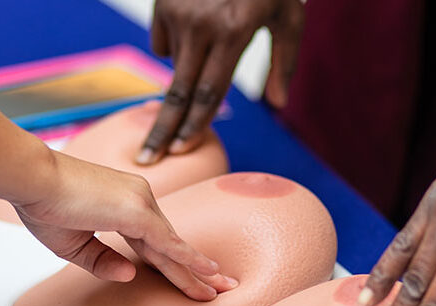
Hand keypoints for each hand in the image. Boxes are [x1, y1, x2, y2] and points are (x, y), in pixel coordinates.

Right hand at [12, 150, 237, 300]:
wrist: (31, 178)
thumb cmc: (42, 203)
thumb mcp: (73, 244)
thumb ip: (103, 261)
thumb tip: (131, 275)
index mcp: (123, 204)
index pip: (154, 240)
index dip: (172, 261)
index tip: (190, 276)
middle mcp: (138, 198)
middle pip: (170, 244)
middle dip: (194, 268)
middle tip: (219, 286)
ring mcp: (141, 202)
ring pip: (173, 247)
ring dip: (196, 271)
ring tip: (219, 290)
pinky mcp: (137, 212)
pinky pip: (169, 243)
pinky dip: (190, 259)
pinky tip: (208, 272)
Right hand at [136, 0, 302, 163]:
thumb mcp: (288, 16)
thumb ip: (285, 62)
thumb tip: (279, 103)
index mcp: (235, 32)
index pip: (210, 92)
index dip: (194, 126)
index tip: (179, 150)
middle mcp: (202, 25)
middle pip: (179, 92)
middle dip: (162, 130)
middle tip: (147, 160)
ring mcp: (178, 12)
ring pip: (173, 64)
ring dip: (186, 72)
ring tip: (212, 42)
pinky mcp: (163, 2)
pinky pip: (164, 41)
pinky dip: (178, 44)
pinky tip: (197, 23)